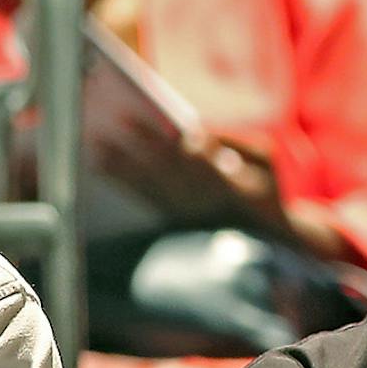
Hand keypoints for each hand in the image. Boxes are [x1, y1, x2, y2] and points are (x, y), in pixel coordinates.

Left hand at [96, 126, 286, 233]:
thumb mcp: (266, 161)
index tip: (167, 128)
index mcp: (235, 189)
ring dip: (123, 168)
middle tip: (115, 123)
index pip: (203, 164)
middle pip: (169, 173)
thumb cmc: (267, 192)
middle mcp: (207, 205)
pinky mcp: (174, 224)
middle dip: (142, 148)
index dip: (182, 146)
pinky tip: (103, 168)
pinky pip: (144, 201)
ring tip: (99, 147)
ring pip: (150, 188)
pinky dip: (123, 184)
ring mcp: (188, 217)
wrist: (266, 243)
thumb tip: (197, 129)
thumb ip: (236, 140)